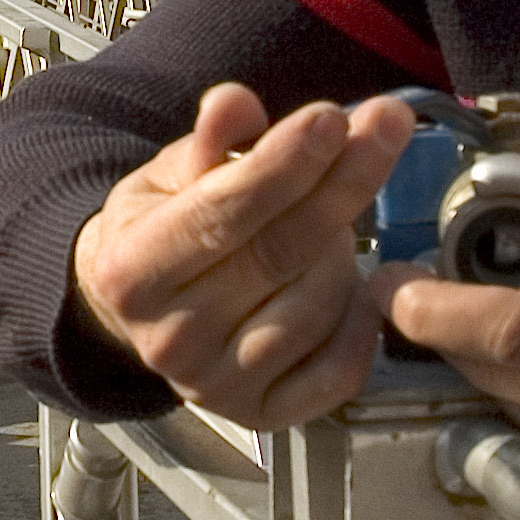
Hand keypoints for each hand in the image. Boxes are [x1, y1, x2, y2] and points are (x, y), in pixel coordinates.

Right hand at [71, 84, 414, 427]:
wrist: (141, 309)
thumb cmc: (165, 226)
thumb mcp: (169, 174)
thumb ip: (209, 142)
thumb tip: (235, 103)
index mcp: (132, 273)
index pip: (222, 213)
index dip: (283, 164)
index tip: (334, 117)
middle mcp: (168, 340)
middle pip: (278, 254)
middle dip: (341, 184)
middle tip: (387, 127)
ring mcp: (215, 388)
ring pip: (315, 307)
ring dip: (344, 249)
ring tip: (334, 218)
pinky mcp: (261, 416)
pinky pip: (338, 373)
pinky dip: (363, 323)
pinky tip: (361, 284)